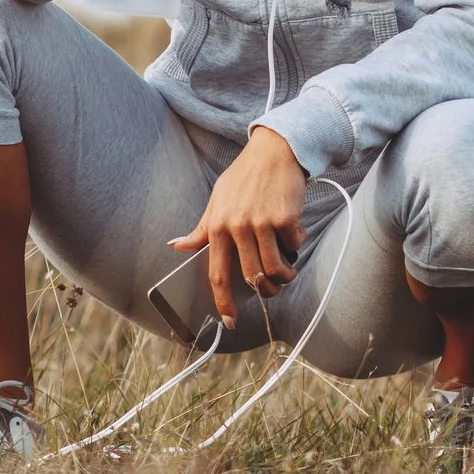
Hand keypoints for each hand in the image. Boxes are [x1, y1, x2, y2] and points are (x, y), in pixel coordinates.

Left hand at [168, 129, 308, 324]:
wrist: (275, 151)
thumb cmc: (244, 177)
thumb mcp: (217, 200)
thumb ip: (201, 229)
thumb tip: (176, 246)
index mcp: (217, 226)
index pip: (217, 274)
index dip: (223, 302)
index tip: (229, 322)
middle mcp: (238, 227)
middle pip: (252, 276)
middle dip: (265, 291)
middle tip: (272, 290)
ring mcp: (263, 223)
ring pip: (274, 268)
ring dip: (284, 276)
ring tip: (288, 273)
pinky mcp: (286, 218)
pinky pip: (294, 244)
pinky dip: (297, 244)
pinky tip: (294, 232)